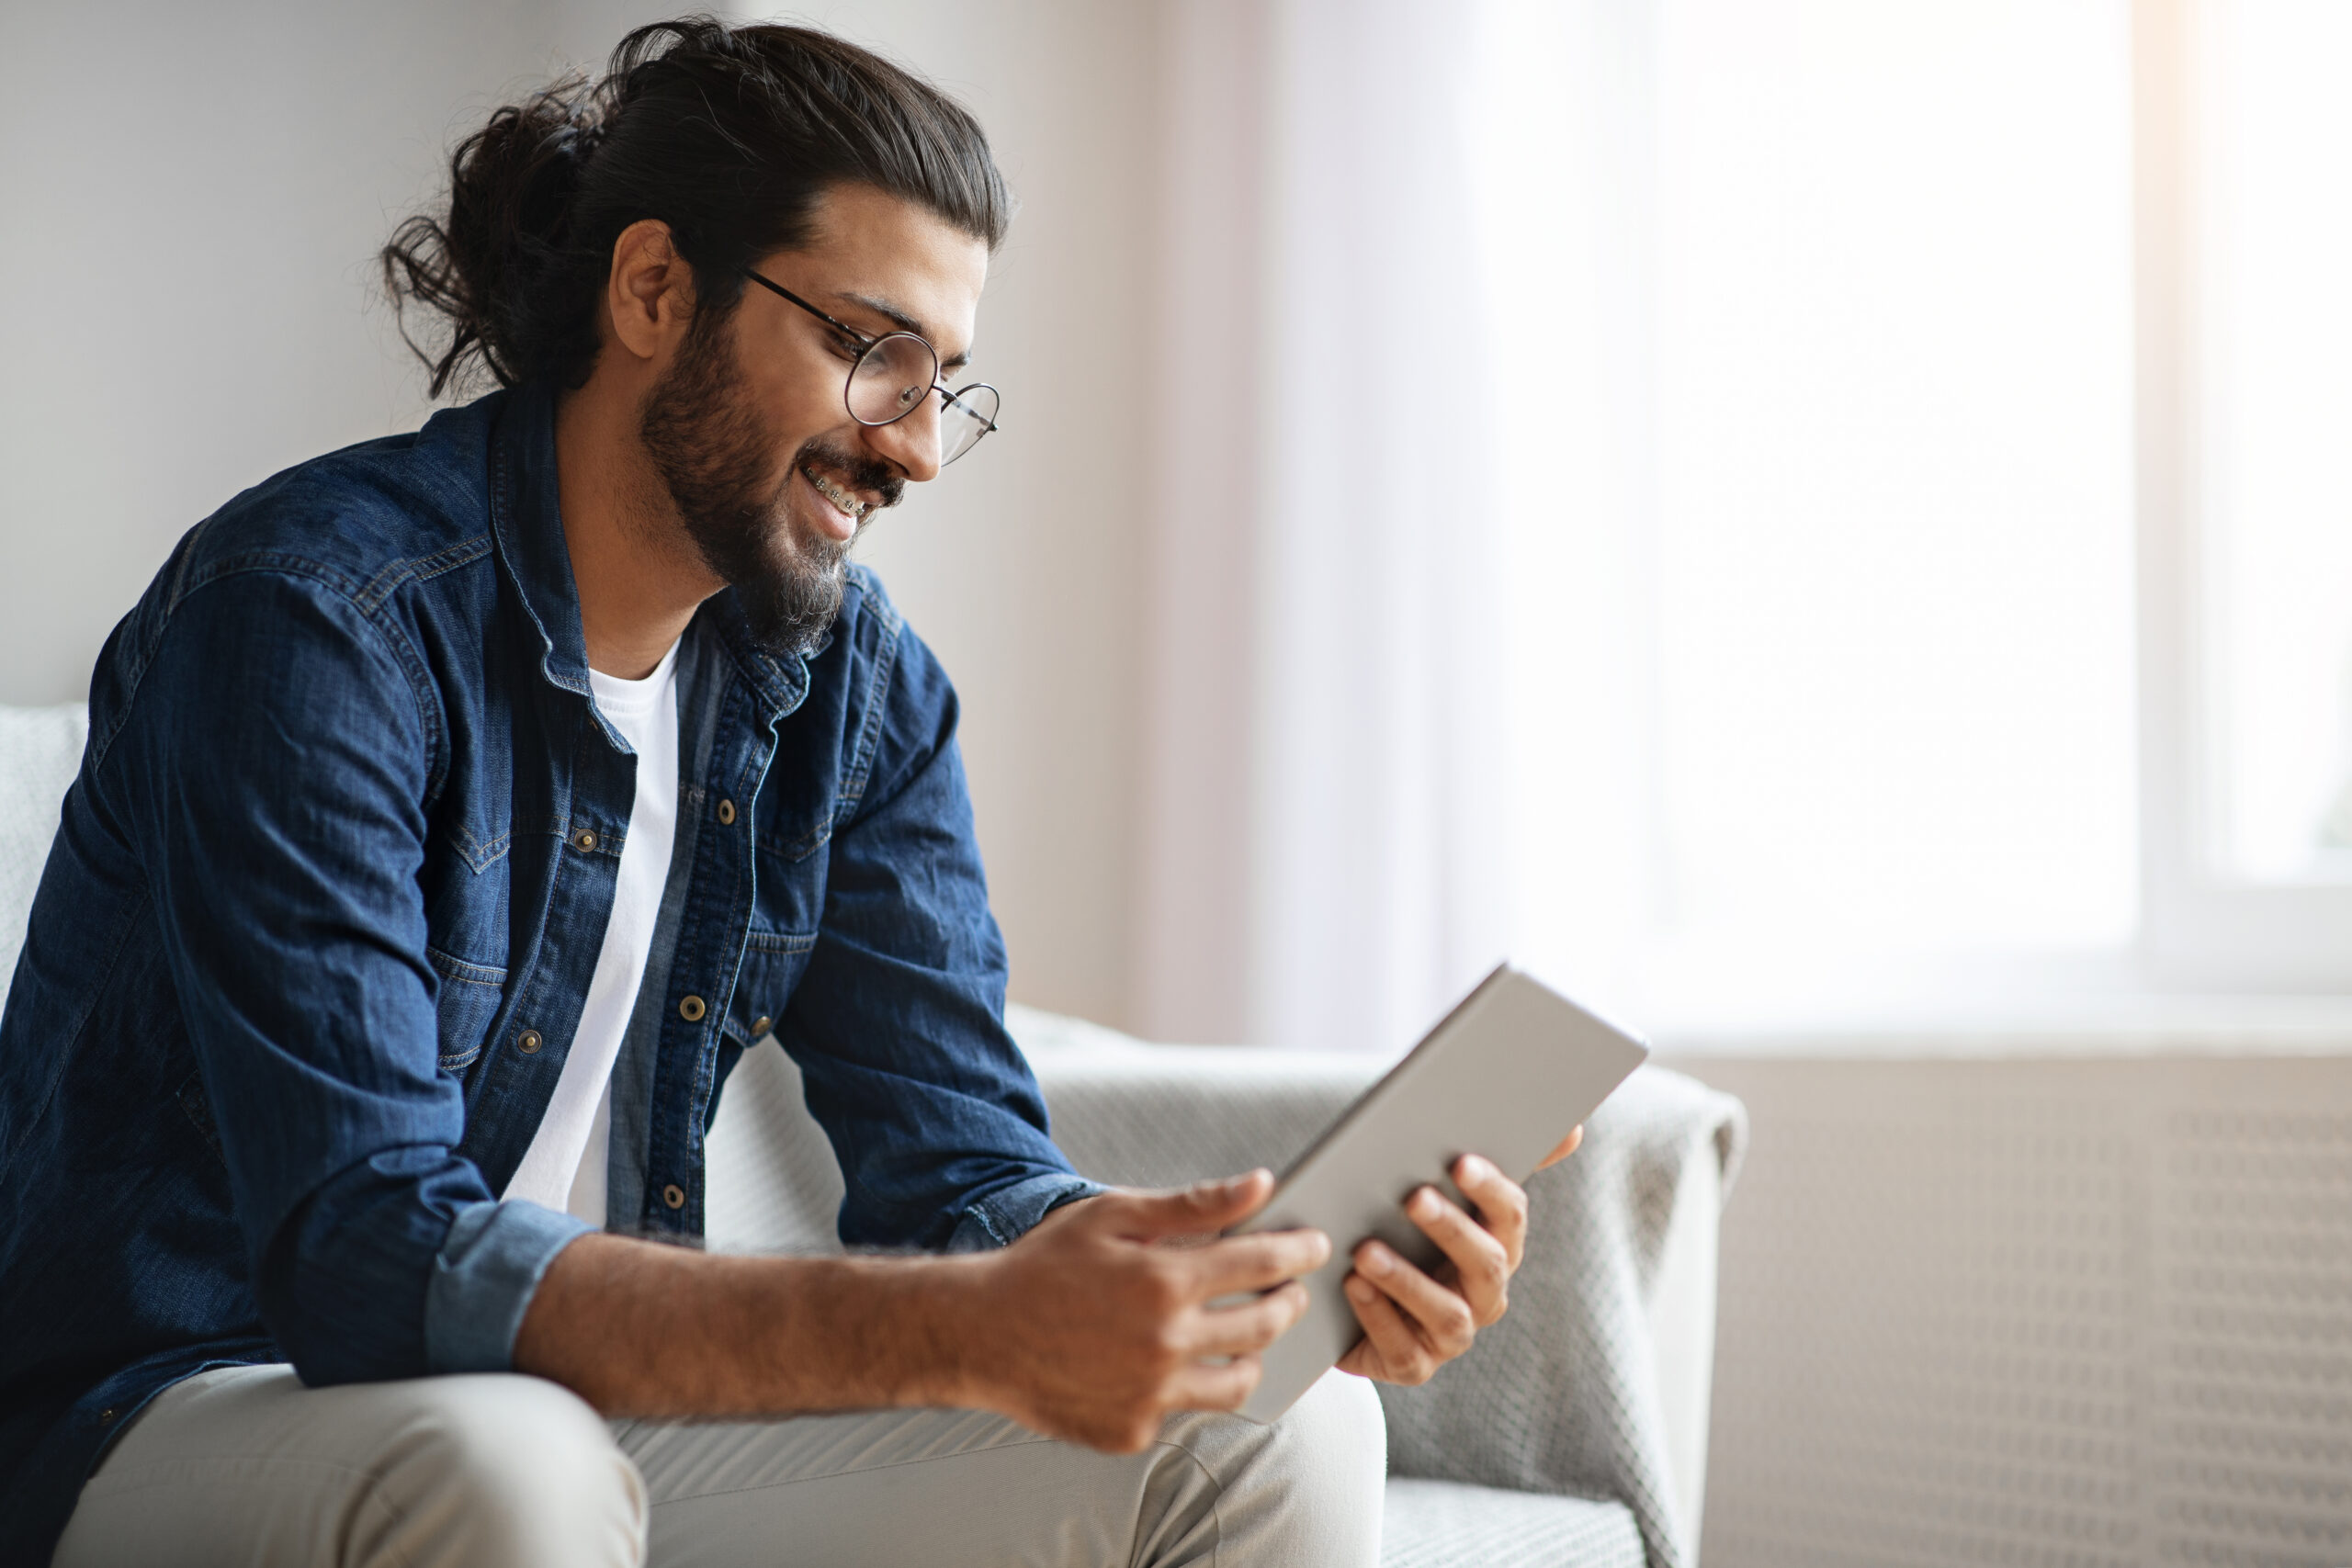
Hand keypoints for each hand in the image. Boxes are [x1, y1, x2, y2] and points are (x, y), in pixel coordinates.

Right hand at [962, 1172, 1329, 1451]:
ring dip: (1253, 1356)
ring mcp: (1150, 1394)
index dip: (1298, 1251)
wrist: (978, 1334)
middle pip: (1262, 1326)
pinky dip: (1185, 1386)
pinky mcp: (1132, 1430)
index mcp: (1164, 1281)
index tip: (1317, 1245)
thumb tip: (1261, 1184)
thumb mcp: (1114, 1217)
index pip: (1260, 1263)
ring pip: (1236, 1382)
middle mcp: (1164, 1343)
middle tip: (1291, 1290)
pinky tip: (1174, 1363)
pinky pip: (1182, 1410)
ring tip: (1249, 1336)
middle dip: (1287, 1302)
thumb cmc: (1046, 1265)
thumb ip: (1193, 1204)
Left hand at [1334, 1125, 1581, 1384]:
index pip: (1510, 1218)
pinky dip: (1379, 1317)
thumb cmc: (1402, 1237)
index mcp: (1497, 1247)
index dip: (1491, 1191)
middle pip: (1486, 1265)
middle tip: (1414, 1197)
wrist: (1351, 1307)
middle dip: (1452, 1230)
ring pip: (1448, 1314)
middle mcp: (1484, 1296)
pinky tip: (1354, 1286)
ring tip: (1366, 1251)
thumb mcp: (1438, 1198)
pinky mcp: (1413, 1365)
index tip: (1461, 1162)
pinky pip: (1405, 1350)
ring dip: (1408, 1280)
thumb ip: (1490, 1164)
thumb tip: (1575, 1130)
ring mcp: (1452, 1336)